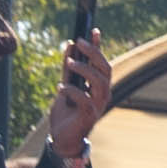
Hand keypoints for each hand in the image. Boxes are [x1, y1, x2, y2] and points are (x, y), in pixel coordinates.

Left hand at [38, 23, 115, 167]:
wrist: (62, 137)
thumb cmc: (66, 112)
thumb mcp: (66, 85)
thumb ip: (70, 68)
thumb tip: (71, 45)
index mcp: (99, 86)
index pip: (102, 62)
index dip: (99, 46)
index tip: (93, 30)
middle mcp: (103, 94)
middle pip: (105, 68)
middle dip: (93, 53)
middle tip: (78, 42)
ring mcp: (98, 105)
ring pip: (99, 81)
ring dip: (84, 69)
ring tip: (69, 62)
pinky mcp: (89, 115)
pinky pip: (84, 98)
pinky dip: (71, 90)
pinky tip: (60, 88)